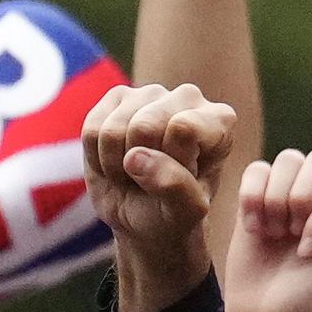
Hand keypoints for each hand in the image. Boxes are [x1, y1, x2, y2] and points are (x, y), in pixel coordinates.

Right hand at [81, 82, 235, 311]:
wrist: (145, 218)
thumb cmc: (174, 213)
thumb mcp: (185, 212)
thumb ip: (175, 187)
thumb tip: (135, 158)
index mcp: (219, 120)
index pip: (183, 129)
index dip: (170, 163)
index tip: (181, 179)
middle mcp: (188, 97)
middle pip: (144, 127)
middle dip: (140, 166)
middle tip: (152, 180)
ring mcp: (151, 93)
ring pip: (114, 130)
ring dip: (118, 166)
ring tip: (136, 174)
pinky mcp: (116, 97)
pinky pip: (92, 130)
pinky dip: (98, 158)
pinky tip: (118, 162)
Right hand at [224, 148, 311, 311]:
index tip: (309, 254)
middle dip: (301, 198)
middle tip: (293, 234)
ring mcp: (291, 195)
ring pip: (288, 159)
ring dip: (275, 200)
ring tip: (274, 234)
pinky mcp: (258, 198)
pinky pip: (256, 170)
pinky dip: (251, 198)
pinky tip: (255, 229)